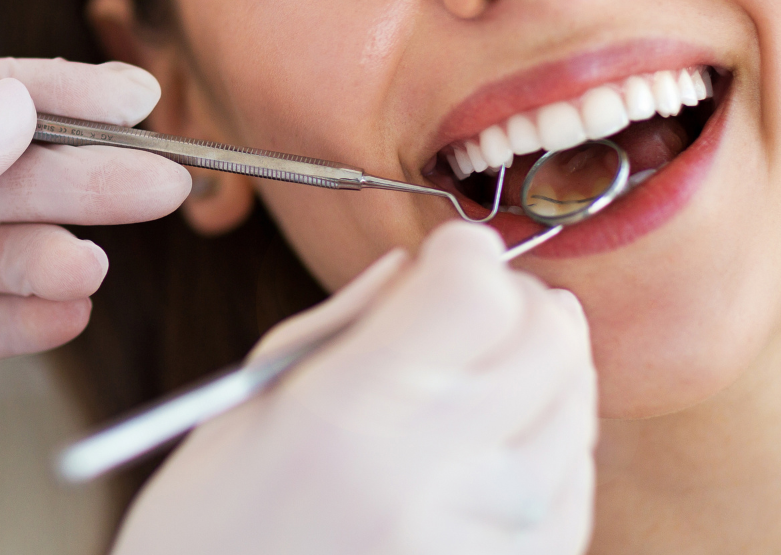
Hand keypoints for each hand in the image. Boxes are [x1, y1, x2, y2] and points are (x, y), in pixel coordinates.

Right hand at [113, 222, 596, 554]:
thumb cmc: (205, 533)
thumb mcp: (242, 409)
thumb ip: (342, 327)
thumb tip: (418, 269)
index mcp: (347, 417)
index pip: (475, 290)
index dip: (464, 254)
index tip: (443, 256)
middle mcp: (431, 478)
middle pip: (548, 339)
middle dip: (516, 301)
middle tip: (471, 307)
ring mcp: (484, 542)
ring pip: (575, 409)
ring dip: (538, 373)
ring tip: (473, 383)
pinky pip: (574, 490)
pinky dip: (548, 450)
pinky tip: (488, 450)